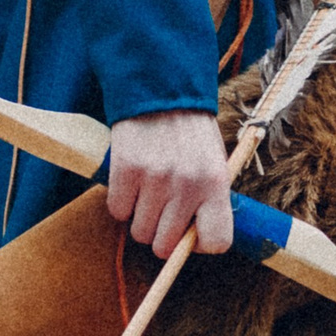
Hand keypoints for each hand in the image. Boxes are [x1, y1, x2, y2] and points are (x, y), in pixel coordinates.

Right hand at [106, 109, 233, 259]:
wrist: (161, 90)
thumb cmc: (190, 132)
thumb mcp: (213, 163)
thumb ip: (208, 201)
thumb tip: (193, 241)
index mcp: (215, 184)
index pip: (217, 241)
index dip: (201, 244)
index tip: (192, 233)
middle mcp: (187, 185)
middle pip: (166, 245)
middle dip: (161, 235)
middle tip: (162, 211)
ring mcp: (154, 179)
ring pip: (139, 232)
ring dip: (140, 218)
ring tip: (147, 192)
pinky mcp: (125, 170)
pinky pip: (117, 211)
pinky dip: (121, 203)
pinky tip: (131, 182)